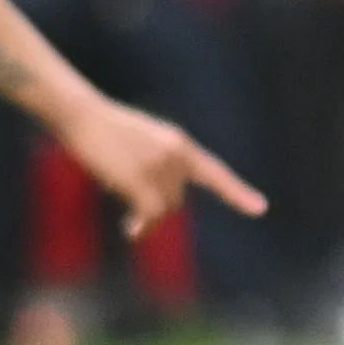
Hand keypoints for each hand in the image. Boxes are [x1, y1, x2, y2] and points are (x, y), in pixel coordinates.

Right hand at [56, 88, 265, 225]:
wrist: (83, 115)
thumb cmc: (105, 131)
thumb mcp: (142, 143)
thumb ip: (159, 169)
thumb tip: (155, 211)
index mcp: (179, 144)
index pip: (215, 173)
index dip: (237, 193)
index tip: (260, 209)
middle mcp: (176, 155)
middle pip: (176, 200)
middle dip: (157, 206)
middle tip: (132, 209)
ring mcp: (159, 167)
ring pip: (163, 209)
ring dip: (147, 217)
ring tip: (127, 215)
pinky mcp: (140, 179)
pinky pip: (150, 213)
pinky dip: (142, 226)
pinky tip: (130, 230)